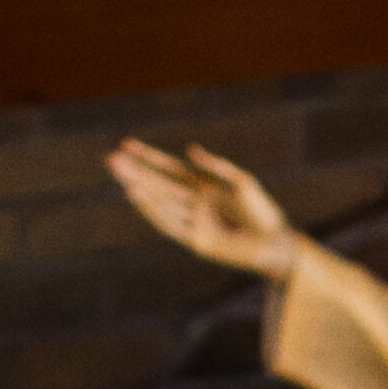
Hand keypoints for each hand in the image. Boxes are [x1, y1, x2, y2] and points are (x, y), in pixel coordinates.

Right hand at [106, 137, 298, 280]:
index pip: (171, 168)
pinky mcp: (198, 242)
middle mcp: (195, 204)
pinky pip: (170, 224)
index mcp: (205, 187)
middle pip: (160, 184)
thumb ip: (218, 166)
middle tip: (110, 158)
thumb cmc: (265, 212)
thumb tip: (190, 150)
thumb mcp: (243, 182)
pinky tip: (137, 196)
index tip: (127, 144)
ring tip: (118, 173)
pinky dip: (153, 211)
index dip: (150, 156)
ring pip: (161, 202)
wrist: (277, 245)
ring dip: (139, 188)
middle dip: (136, 171)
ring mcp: (195, 222)